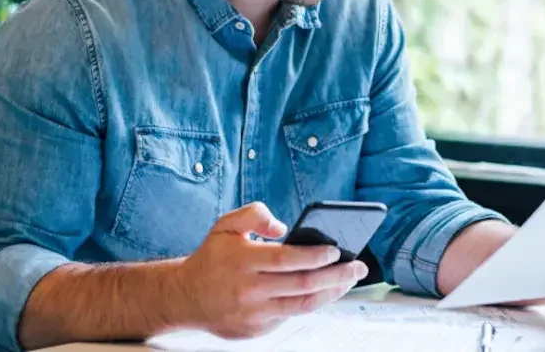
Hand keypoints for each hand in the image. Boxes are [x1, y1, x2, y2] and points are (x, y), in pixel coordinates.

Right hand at [172, 202, 367, 337]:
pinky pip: (290, 316)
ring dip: (332, 293)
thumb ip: (254, 213)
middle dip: (337, 276)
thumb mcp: (225, 225)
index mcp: (243, 261)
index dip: (315, 256)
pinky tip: (326, 290)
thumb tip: (283, 227)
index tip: (337, 250)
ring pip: (302, 305)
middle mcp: (249, 290)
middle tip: (359, 266)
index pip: (287, 259)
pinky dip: (311, 303)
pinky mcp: (256, 330)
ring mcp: (253, 313)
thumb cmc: (212, 257)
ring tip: (349, 280)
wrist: (185, 297)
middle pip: (302, 285)